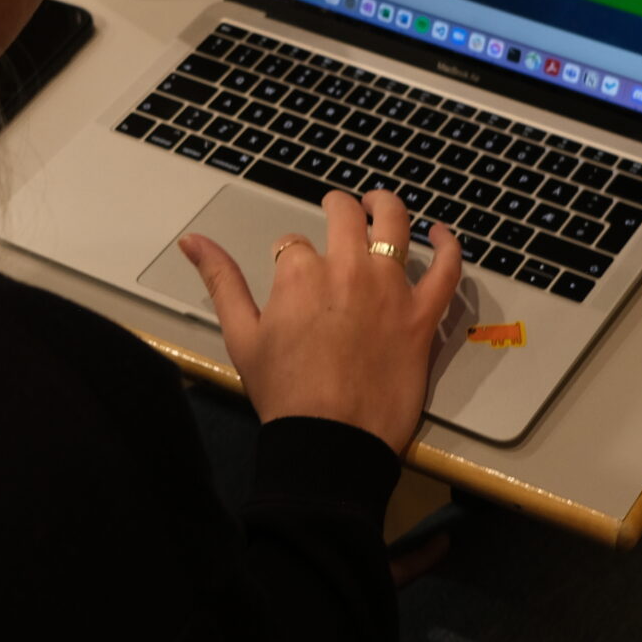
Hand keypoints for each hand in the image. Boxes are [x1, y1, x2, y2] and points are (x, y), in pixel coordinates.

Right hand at [178, 190, 464, 455]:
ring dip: (385, 205)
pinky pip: (447, 269)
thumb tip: (192, 241)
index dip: (291, 257)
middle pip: (345, 216)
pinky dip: (449, 245)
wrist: (332, 439)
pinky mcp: (423, 315)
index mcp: (300, 273)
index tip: (293, 275)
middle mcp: (347, 269)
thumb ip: (220, 280)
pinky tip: (442, 234)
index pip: (294, 245)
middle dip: (338, 207)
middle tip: (338, 208)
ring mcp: (390, 289)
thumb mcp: (241, 335)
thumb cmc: (285, 393)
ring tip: (380, 203)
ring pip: (394, 224)